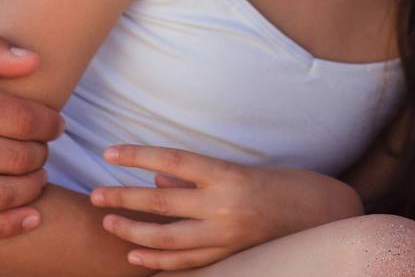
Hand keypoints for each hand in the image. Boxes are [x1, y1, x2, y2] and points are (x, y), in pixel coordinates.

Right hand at [0, 30, 62, 239]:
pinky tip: (30, 216)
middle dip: (41, 155)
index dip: (49, 124)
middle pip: (16, 158)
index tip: (57, 124)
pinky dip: (6, 227)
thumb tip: (34, 61)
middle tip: (46, 149)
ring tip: (39, 177)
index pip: (22, 120)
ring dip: (30, 190)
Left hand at [93, 146, 362, 270]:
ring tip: (108, 221)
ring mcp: (224, 236)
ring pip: (166, 238)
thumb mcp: (242, 169)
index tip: (110, 152)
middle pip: (162, 201)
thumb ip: (199, 174)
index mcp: (227, 174)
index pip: (172, 161)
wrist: (320, 215)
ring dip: (133, 231)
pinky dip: (157, 261)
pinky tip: (136, 254)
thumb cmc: (283, 184)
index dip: (139, 156)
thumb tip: (158, 173)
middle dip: (124, 197)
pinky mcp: (228, 257)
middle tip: (94, 193)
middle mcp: (223, 206)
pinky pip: (185, 263)